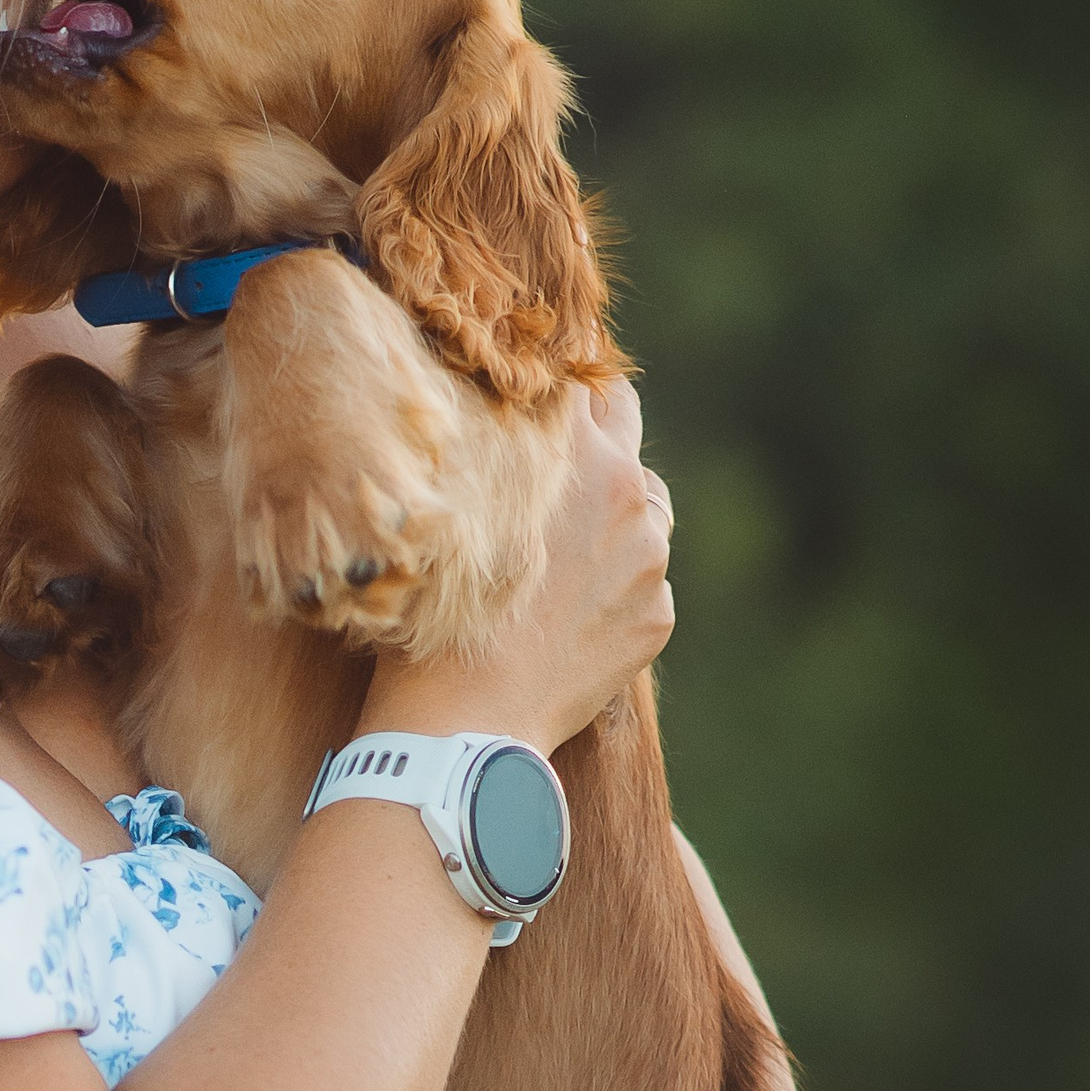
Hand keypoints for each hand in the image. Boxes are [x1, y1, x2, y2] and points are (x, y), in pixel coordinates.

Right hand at [362, 379, 674, 750]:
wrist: (464, 717)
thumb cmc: (430, 608)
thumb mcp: (446, 504)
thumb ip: (488, 453)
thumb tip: (496, 421)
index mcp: (564, 445)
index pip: (578, 373)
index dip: (553, 382)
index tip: (536, 391)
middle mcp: (621, 485)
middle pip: (623, 414)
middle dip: (593, 423)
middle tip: (556, 444)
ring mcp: (649, 551)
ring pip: (643, 500)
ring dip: (610, 508)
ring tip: (555, 550)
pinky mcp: (659, 611)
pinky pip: (643, 575)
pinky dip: (614, 581)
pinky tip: (564, 612)